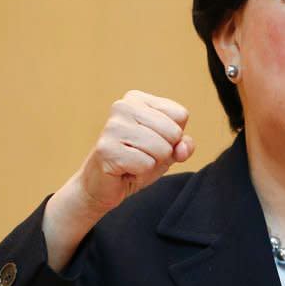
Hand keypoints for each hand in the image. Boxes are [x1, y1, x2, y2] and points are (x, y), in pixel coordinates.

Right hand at [42, 90, 194, 269]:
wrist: (101, 186)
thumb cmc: (135, 162)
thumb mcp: (167, 150)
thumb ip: (183, 145)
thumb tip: (183, 148)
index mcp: (137, 99)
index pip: (180, 115)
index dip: (175, 137)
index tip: (153, 142)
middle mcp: (123, 106)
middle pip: (173, 132)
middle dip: (164, 151)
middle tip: (142, 155)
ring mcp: (113, 127)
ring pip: (161, 148)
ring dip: (152, 163)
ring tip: (133, 162)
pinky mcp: (107, 149)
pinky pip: (146, 164)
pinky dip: (140, 172)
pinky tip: (124, 169)